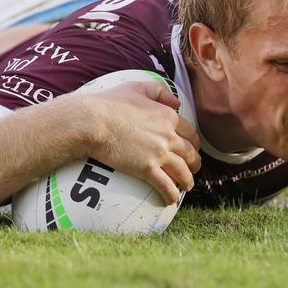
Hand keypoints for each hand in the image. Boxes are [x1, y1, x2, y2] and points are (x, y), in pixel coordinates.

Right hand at [82, 81, 200, 204]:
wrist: (92, 121)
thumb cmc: (111, 102)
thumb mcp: (137, 87)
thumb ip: (160, 91)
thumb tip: (176, 102)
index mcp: (168, 116)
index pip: (190, 132)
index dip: (193, 141)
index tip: (191, 147)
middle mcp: (168, 135)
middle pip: (190, 152)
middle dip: (195, 162)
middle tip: (193, 167)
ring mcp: (159, 153)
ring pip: (182, 170)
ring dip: (188, 180)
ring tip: (187, 186)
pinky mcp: (146, 169)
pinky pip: (165, 185)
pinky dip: (171, 194)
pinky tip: (171, 200)